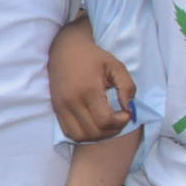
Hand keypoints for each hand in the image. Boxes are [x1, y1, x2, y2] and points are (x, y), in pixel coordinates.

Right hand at [48, 22, 134, 141]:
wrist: (65, 49)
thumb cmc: (93, 56)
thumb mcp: (116, 66)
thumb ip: (127, 87)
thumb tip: (129, 108)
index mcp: (88, 90)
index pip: (105, 121)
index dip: (120, 122)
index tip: (126, 112)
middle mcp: (72, 102)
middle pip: (94, 132)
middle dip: (112, 130)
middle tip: (119, 119)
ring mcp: (62, 108)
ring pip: (80, 136)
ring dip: (97, 135)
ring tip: (106, 124)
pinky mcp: (56, 109)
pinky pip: (69, 132)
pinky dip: (84, 133)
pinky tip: (93, 123)